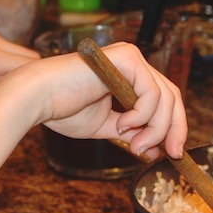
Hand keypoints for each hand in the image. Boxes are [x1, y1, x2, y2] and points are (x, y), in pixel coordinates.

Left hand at [0, 29, 38, 101]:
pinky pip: (5, 46)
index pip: (33, 66)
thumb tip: (25, 89)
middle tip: (21, 92)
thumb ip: (0, 90)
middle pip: (31, 57)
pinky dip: (4, 58)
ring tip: (1, 82)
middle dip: (29, 73)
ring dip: (16, 66)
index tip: (36, 95)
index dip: (37, 81)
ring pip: (19, 51)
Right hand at [37, 42, 187, 159]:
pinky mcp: (127, 58)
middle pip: (172, 96)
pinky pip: (151, 92)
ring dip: (155, 128)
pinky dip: (142, 115)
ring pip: (164, 97)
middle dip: (174, 129)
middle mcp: (133, 63)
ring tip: (135, 145)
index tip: (172, 152)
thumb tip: (156, 150)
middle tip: (171, 154)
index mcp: (129, 75)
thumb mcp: (106, 126)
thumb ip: (132, 133)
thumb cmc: (63, 108)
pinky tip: (123, 125)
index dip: (173, 126)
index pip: (164, 99)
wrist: (38, 97)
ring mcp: (131, 58)